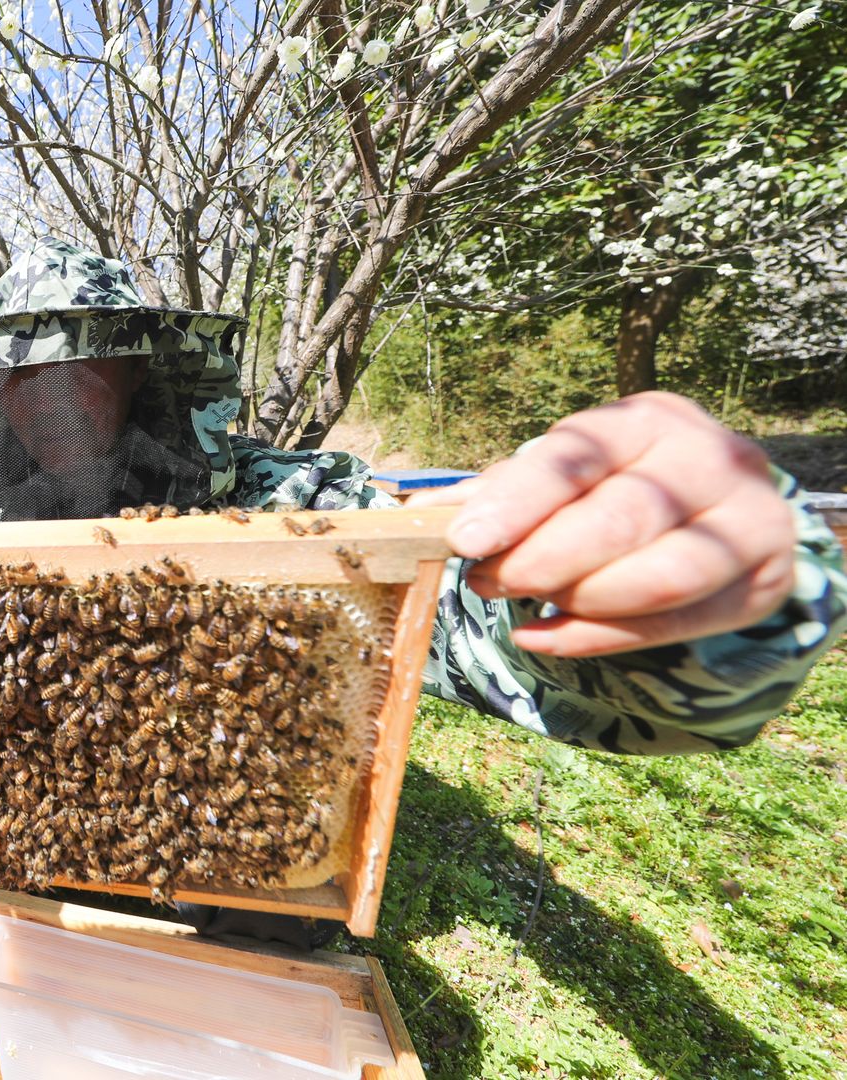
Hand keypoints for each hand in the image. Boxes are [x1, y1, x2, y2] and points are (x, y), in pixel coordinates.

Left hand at [409, 392, 795, 657]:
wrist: (716, 514)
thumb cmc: (612, 487)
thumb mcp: (562, 475)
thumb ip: (502, 491)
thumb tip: (418, 508)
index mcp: (648, 420)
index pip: (580, 455)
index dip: (519, 500)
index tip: (464, 539)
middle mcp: (711, 459)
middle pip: (624, 516)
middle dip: (544, 558)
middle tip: (486, 582)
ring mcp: (749, 520)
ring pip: (665, 574)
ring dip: (582, 599)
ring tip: (527, 605)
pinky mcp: (763, 582)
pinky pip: (679, 624)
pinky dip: (601, 638)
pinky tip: (543, 636)